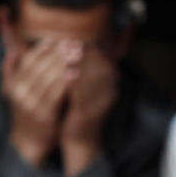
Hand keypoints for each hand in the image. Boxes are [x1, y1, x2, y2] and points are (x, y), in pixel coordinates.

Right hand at [3, 39, 80, 167]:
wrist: (28, 143)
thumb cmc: (26, 114)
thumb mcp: (13, 92)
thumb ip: (11, 70)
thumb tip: (10, 49)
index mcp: (13, 84)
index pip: (28, 60)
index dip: (43, 48)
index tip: (57, 40)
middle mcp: (20, 93)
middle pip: (40, 66)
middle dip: (57, 52)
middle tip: (72, 42)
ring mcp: (32, 104)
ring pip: (50, 77)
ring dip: (65, 63)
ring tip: (78, 53)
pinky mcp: (45, 114)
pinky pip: (58, 93)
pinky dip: (68, 81)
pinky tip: (78, 73)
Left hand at [60, 48, 116, 176]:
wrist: (79, 139)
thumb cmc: (78, 108)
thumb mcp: (84, 85)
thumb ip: (83, 66)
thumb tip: (73, 41)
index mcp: (112, 81)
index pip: (102, 57)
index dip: (86, 46)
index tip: (71, 37)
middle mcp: (111, 90)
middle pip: (97, 65)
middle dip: (81, 52)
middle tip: (67, 41)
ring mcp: (102, 102)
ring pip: (91, 78)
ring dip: (78, 63)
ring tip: (65, 53)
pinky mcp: (90, 113)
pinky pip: (82, 94)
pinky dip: (74, 82)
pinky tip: (64, 73)